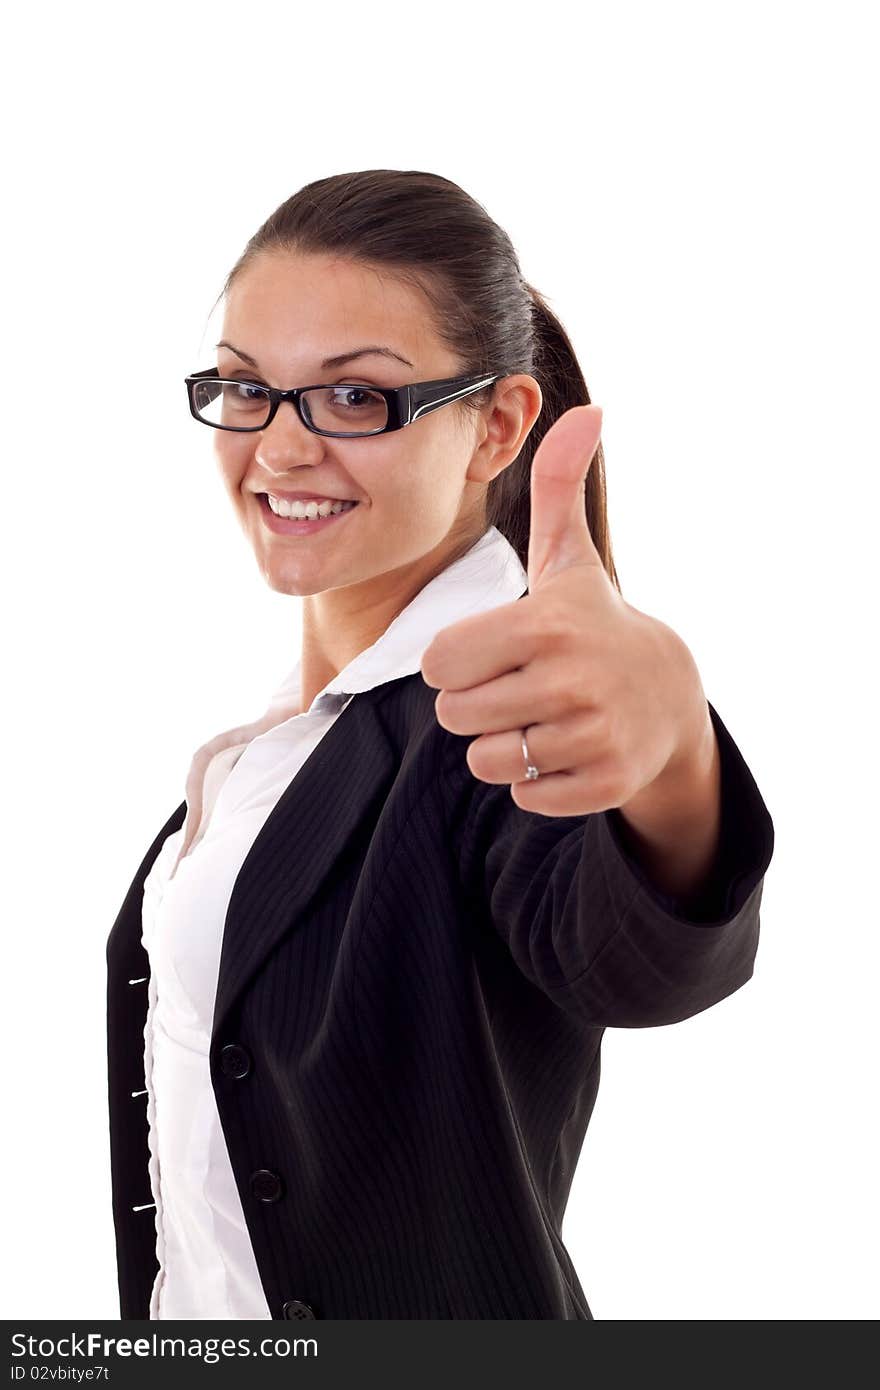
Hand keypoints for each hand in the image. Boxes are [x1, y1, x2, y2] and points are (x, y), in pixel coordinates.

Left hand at [420, 406, 712, 816]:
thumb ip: (557, 487)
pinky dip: (534, 781)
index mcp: (545, 624)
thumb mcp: (571, 560)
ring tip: (541, 717)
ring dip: (503, 745)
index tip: (492, 652)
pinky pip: (524, 796)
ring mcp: (590, 736)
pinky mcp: (602, 785)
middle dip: (476, 705)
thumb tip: (585, 409)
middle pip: (455, 715)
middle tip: (519, 687)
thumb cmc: (595, 623)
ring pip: (486, 761)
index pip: (438, 663)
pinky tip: (564, 749)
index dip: (455, 661)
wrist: (670, 696)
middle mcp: (569, 680)